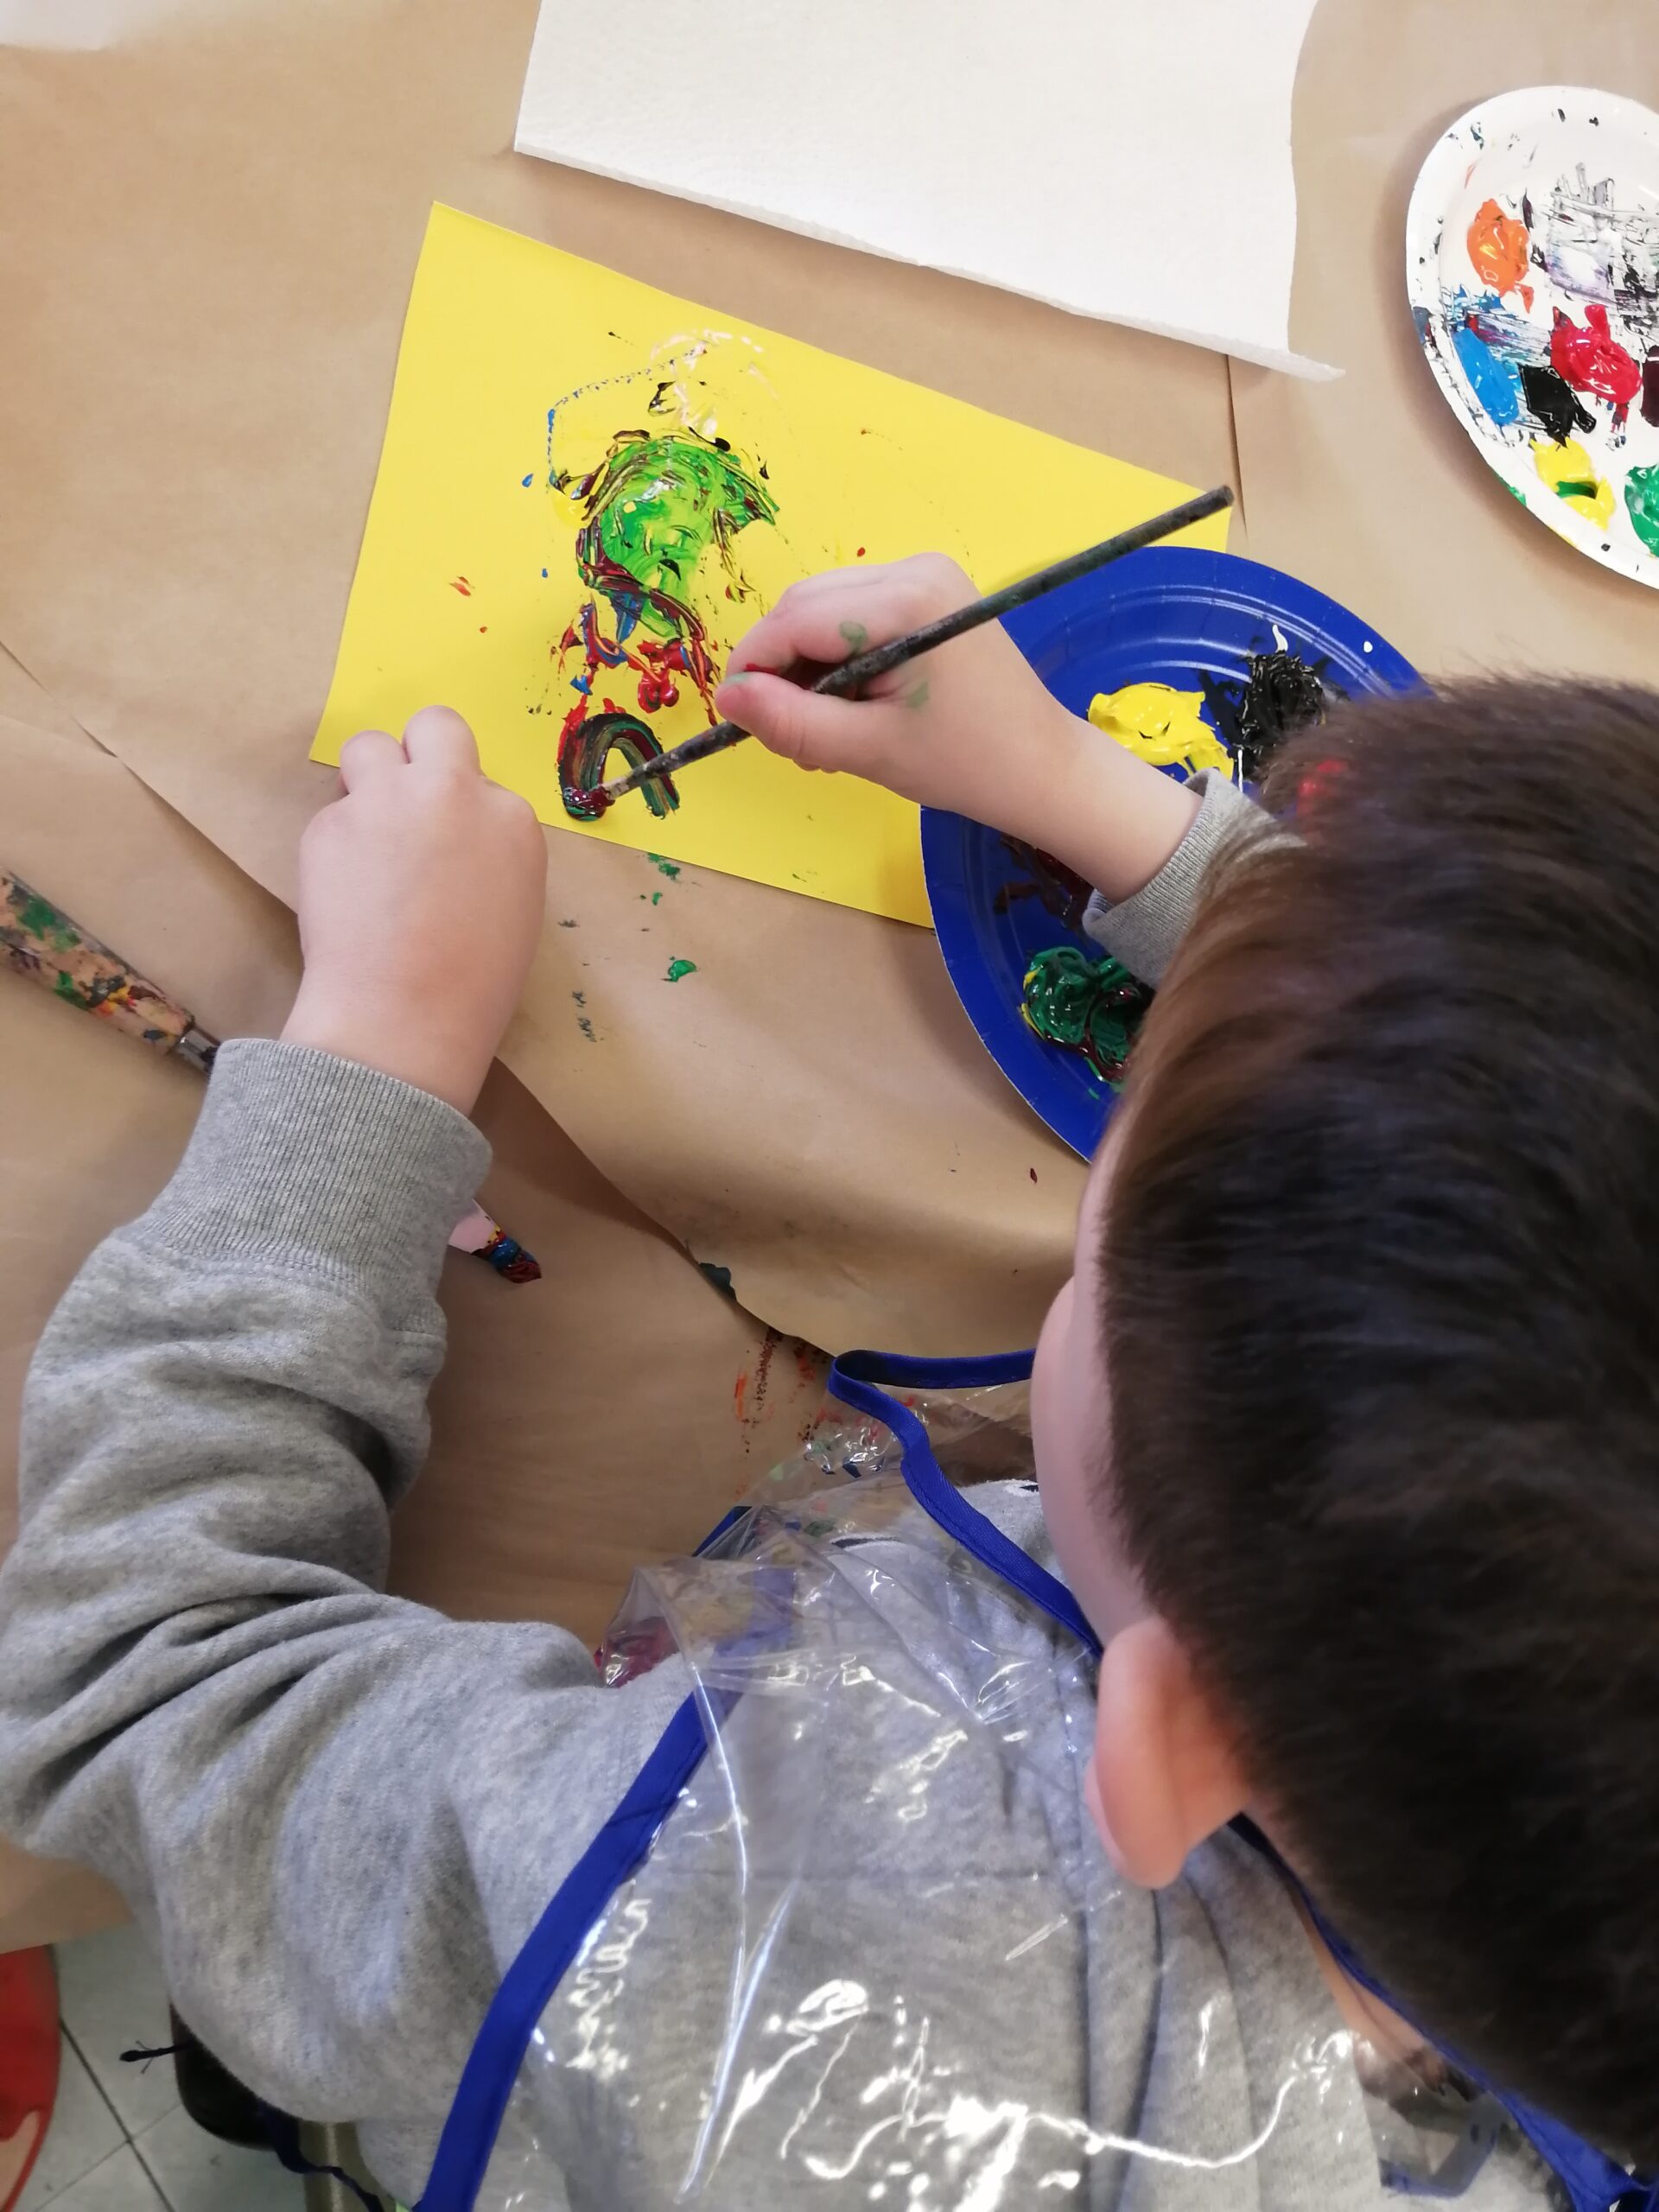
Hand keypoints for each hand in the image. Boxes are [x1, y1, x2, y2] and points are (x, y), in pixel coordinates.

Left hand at [283, 707, 546, 1115]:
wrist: (404, 1018)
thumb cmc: (473, 986)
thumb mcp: (514, 908)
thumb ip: (488, 850)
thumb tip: (453, 836)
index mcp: (511, 820)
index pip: (481, 781)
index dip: (459, 810)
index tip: (446, 847)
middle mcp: (452, 793)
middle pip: (434, 726)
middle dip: (418, 752)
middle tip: (404, 801)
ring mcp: (386, 801)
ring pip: (367, 747)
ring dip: (366, 780)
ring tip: (365, 838)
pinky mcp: (329, 823)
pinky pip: (331, 814)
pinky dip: (334, 844)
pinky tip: (342, 893)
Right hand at [714, 555, 1078, 846]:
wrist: (1041, 766)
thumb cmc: (966, 764)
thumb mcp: (869, 750)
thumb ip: (793, 723)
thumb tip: (728, 699)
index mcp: (906, 602)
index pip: (795, 619)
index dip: (754, 667)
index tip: (740, 720)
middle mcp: (914, 569)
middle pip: (804, 607)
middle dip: (783, 670)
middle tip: (795, 740)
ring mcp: (923, 575)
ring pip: (821, 610)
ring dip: (807, 669)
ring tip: (828, 733)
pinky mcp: (926, 592)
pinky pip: (851, 615)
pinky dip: (836, 660)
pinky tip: (853, 707)